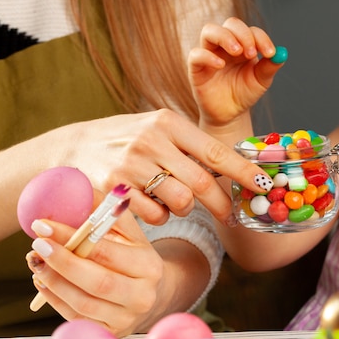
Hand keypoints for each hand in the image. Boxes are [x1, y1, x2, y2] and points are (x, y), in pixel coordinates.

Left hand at [25, 193, 208, 336]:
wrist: (153, 293)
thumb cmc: (134, 257)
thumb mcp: (129, 233)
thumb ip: (109, 212)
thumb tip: (84, 187)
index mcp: (149, 266)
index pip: (106, 251)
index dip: (71, 238)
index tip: (43, 224)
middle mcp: (142, 295)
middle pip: (97, 281)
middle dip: (61, 262)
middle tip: (36, 245)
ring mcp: (127, 317)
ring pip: (83, 303)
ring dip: (54, 281)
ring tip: (36, 261)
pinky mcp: (111, 332)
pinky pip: (77, 317)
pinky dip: (55, 298)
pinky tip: (43, 280)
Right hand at [52, 109, 272, 225]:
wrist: (72, 147)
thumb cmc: (127, 140)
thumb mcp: (158, 129)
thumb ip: (191, 145)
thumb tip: (236, 169)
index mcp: (168, 122)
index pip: (216, 152)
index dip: (244, 172)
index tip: (265, 185)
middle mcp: (150, 141)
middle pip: (201, 183)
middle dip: (221, 204)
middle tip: (230, 216)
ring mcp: (130, 165)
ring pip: (180, 203)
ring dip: (186, 210)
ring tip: (176, 201)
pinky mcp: (113, 190)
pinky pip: (155, 215)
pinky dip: (160, 216)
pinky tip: (150, 205)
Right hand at [188, 17, 285, 127]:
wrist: (230, 113)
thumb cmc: (244, 93)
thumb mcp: (261, 81)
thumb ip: (270, 67)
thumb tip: (281, 54)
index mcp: (243, 44)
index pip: (251, 31)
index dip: (261, 38)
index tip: (270, 53)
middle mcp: (225, 45)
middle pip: (231, 24)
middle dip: (243, 34)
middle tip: (251, 52)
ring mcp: (209, 53)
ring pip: (209, 31)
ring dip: (225, 37)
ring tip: (237, 52)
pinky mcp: (196, 68)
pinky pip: (196, 54)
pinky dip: (207, 56)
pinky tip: (220, 65)